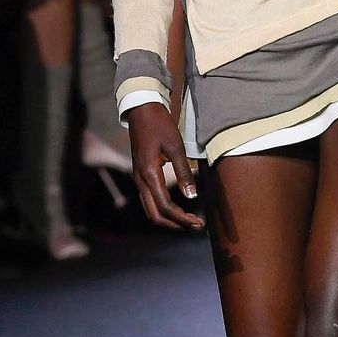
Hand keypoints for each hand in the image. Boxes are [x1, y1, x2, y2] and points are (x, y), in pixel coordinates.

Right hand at [127, 101, 203, 230]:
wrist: (141, 111)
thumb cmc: (160, 125)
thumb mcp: (175, 146)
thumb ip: (183, 172)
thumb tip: (192, 196)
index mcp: (149, 174)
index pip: (165, 207)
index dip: (182, 219)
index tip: (199, 222)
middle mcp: (140, 180)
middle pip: (155, 215)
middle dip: (175, 224)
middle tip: (196, 225)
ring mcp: (138, 179)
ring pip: (151, 210)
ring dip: (169, 219)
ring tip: (189, 220)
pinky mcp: (140, 176)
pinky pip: (150, 201)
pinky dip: (163, 210)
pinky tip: (178, 208)